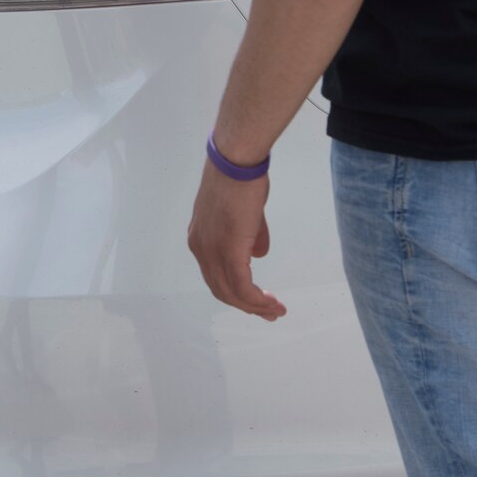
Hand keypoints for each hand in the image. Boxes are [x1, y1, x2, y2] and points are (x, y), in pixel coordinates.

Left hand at [187, 160, 285, 320]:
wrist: (236, 163)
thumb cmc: (241, 180)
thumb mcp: (244, 214)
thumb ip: (249, 237)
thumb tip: (258, 255)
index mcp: (200, 239)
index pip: (215, 276)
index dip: (235, 292)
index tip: (257, 300)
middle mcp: (201, 249)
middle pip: (221, 290)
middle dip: (247, 306)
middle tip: (270, 313)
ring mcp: (212, 251)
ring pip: (232, 293)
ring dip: (255, 306)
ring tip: (276, 311)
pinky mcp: (229, 251)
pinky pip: (243, 286)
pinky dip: (257, 300)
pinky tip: (272, 303)